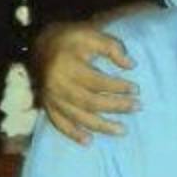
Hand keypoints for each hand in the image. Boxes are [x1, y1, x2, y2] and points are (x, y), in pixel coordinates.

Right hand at [33, 20, 136, 143]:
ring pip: (78, 116)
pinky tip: (88, 141)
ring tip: (122, 130)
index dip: (118, 87)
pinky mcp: (47, 105)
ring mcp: (51, 98)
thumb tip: (131, 65)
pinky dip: (73, 134)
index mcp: (68, 67)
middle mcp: (58, 85)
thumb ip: (112, 47)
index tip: (136, 89)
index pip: (97, 82)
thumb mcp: (91, 35)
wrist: (38, 43)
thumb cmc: (70, 39)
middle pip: (90, 102)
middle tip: (137, 107)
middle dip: (116, 107)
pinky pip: (59, 123)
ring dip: (101, 126)